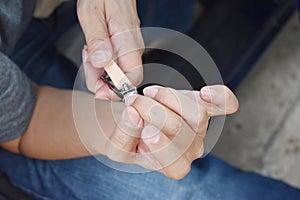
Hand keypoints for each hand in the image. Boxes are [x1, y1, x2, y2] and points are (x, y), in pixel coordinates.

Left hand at [78, 0, 143, 99]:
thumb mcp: (92, 14)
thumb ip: (98, 40)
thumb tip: (102, 63)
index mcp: (129, 44)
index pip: (131, 79)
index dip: (115, 90)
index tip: (98, 91)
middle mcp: (132, 50)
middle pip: (121, 81)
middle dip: (100, 79)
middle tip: (88, 60)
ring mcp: (129, 50)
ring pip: (115, 74)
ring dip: (98, 70)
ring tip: (89, 50)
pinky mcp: (123, 49)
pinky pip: (113, 64)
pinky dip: (100, 63)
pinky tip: (94, 49)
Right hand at [103, 85, 238, 179]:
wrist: (137, 124)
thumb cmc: (130, 139)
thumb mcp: (118, 147)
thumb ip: (123, 136)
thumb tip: (133, 115)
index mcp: (173, 166)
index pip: (175, 162)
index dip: (162, 146)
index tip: (146, 131)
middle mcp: (191, 149)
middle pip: (179, 129)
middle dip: (150, 111)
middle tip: (133, 102)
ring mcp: (200, 127)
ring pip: (197, 113)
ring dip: (168, 98)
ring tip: (149, 93)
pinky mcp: (205, 107)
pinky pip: (225, 103)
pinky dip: (219, 97)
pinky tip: (205, 93)